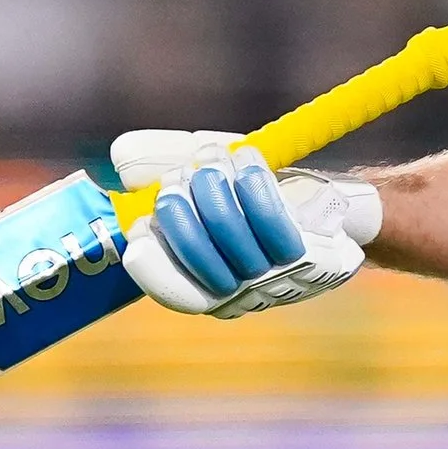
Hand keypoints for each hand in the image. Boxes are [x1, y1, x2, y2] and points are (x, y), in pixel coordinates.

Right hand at [110, 129, 382, 318]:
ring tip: (216, 158)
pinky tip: (247, 158)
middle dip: (182, 206)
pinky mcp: (307, 251)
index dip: (153, 261)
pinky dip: (253, 181)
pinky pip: (271, 217)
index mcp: (207, 285)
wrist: (327, 207)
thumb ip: (160, 164)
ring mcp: (274, 274)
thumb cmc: (255, 194)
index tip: (141, 227)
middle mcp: (241, 291)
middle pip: (196, 252)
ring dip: (215, 184)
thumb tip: (120, 158)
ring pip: (229, 229)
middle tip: (184, 175)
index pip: (174, 291)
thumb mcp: (205, 180)